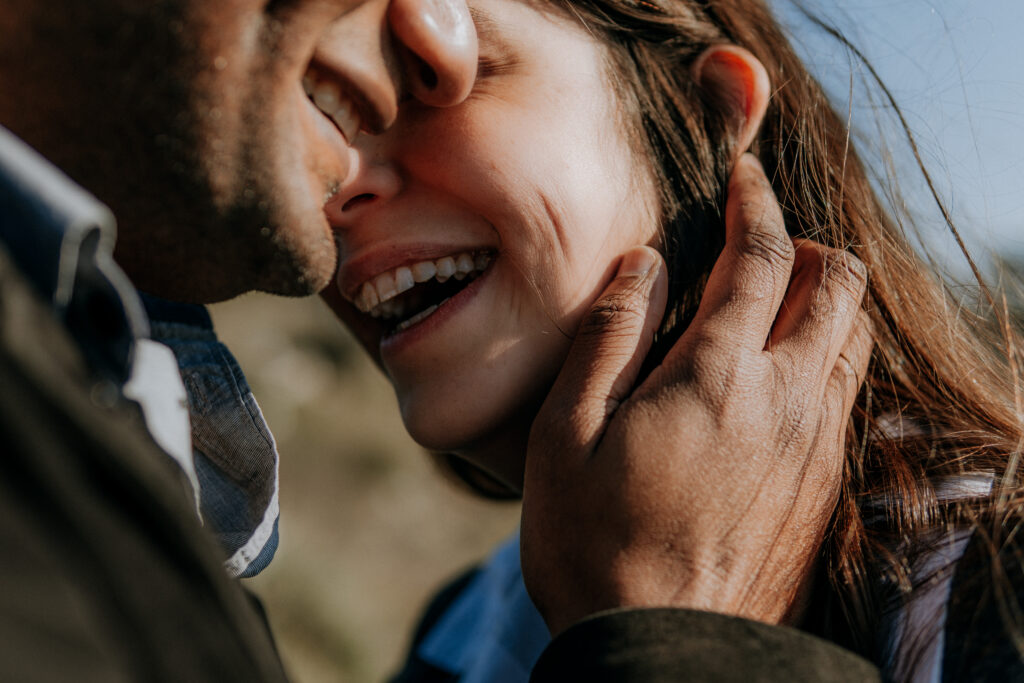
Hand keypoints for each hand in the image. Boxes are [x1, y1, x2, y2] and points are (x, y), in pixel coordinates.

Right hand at [520, 154, 872, 635]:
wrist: (658, 647)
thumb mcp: (569, 431)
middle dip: (805, 243)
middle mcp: (785, 401)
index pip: (764, 255)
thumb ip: (610, 334)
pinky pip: (847, 391)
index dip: (757, 201)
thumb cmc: (594, 541)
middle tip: (758, 240)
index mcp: (719, 376)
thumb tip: (643, 262)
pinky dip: (827, 354)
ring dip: (823, 298)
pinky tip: (780, 372)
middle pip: (837, 284)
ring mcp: (814, 445)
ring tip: (771, 299)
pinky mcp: (823, 485)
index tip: (744, 174)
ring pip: (853, 336)